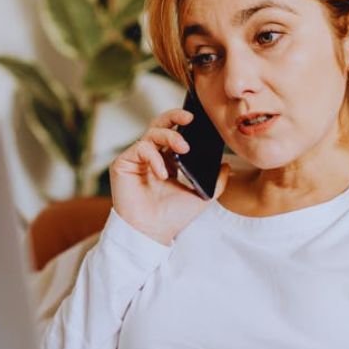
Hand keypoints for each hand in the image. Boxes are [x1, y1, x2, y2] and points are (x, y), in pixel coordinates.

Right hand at [108, 108, 230, 244]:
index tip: (198, 118)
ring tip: (183, 149)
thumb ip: (216, 180)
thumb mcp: (202, 195)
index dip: (183, 123)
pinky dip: (154, 157)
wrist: (153, 232)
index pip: (174, 132)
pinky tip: (162, 174)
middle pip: (160, 124)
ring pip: (151, 132)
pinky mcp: (123, 163)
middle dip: (174, 116)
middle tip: (189, 118)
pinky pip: (140, 148)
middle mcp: (151, 156)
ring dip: (170, 136)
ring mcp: (137, 159)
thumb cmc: (173, 216)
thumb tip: (225, 164)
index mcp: (168, 160)